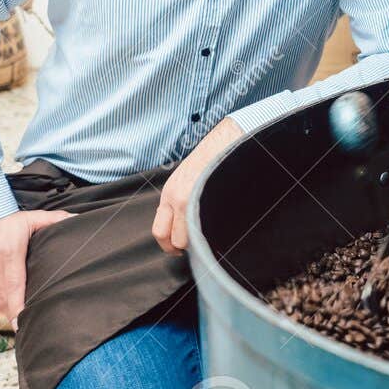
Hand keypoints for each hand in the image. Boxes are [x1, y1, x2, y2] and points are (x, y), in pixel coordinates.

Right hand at [0, 209, 71, 324]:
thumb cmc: (7, 217)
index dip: (18, 312)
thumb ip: (56, 221)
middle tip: (24, 316)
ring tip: (12, 305)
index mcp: (9, 257)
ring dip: (1, 305)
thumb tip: (78, 219)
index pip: (14, 293)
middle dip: (14, 310)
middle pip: (3, 301)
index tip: (22, 325)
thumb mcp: (34, 218)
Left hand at [152, 116, 243, 255]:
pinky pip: (209, 228)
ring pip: (191, 239)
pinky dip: (213, 234)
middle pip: (173, 240)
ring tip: (209, 236)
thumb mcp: (187, 179)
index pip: (159, 231)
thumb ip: (180, 201)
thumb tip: (183, 225)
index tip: (179, 248)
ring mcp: (194, 201)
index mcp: (170, 194)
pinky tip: (220, 228)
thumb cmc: (211, 158)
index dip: (168, 245)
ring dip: (199, 242)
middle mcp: (178, 199)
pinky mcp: (212, 200)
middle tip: (195, 247)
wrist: (228, 140)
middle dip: (183, 248)